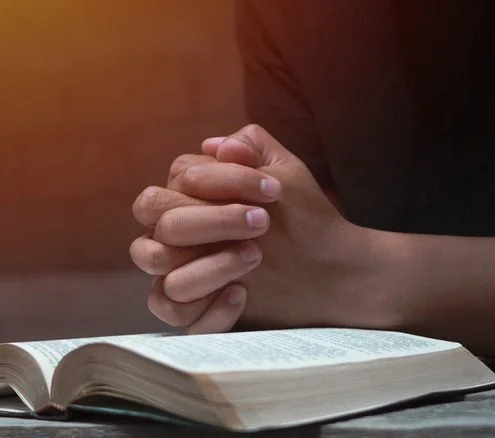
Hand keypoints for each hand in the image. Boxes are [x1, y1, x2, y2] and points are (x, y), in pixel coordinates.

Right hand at [136, 125, 394, 332]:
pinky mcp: (199, 318)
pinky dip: (209, 309)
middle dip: (209, 222)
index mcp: (186, 205)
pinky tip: (242, 295)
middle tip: (261, 222)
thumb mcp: (284, 172)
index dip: (213, 184)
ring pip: (166, 280)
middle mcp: (177, 244)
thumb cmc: (303, 218)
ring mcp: (184, 282)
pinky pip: (182, 321)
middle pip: (159, 230)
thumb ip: (250, 148)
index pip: (167, 189)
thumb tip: (215, 145)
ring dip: (210, 268)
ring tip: (256, 257)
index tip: (270, 189)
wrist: (335, 269)